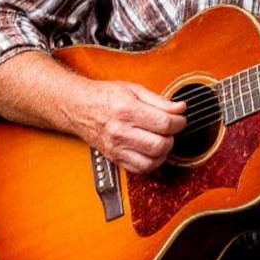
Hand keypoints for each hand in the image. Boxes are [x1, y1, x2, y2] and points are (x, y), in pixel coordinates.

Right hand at [72, 81, 186, 174]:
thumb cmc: (105, 96)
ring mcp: (116, 148)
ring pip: (151, 161)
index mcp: (127, 110)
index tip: (180, 118)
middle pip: (159, 145)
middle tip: (171, 129)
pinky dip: (152, 163)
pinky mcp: (115, 158)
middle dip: (173, 137)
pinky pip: (140, 169)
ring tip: (162, 140)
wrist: (79, 107)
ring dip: (164, 152)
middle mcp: (120, 132)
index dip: (179, 122)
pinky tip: (153, 151)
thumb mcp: (134, 90)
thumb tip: (180, 108)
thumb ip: (160, 101)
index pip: (164, 123)